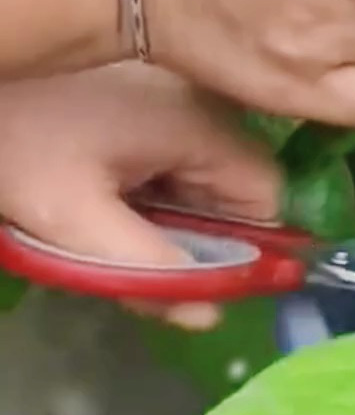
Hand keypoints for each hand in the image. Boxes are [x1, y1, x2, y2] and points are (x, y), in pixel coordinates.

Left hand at [0, 64, 279, 330]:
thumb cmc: (18, 145)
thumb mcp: (75, 220)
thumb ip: (150, 271)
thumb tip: (212, 315)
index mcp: (200, 125)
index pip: (270, 197)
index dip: (249, 249)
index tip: (205, 284)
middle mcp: (203, 104)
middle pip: (237, 191)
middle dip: (202, 241)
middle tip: (146, 272)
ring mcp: (178, 99)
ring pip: (205, 180)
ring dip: (173, 222)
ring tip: (113, 237)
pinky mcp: (153, 101)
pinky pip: (178, 160)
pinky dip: (153, 194)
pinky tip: (109, 204)